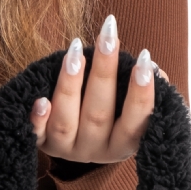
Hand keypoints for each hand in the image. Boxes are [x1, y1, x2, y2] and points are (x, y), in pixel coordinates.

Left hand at [29, 15, 168, 164]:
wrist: (77, 137)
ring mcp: (66, 149)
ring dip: (70, 86)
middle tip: (108, 39)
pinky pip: (37, 136)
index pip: (136, 123)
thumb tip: (153, 68)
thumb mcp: (132, 107)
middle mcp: (95, 150)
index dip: (141, 94)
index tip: (145, 59)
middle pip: (98, 115)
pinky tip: (40, 100)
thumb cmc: (112, 112)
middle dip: (104, 74)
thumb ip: (147, 89)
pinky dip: (37, 120)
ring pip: (66, 122)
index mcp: (123, 144)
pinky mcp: (42, 144)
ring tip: (75, 52)